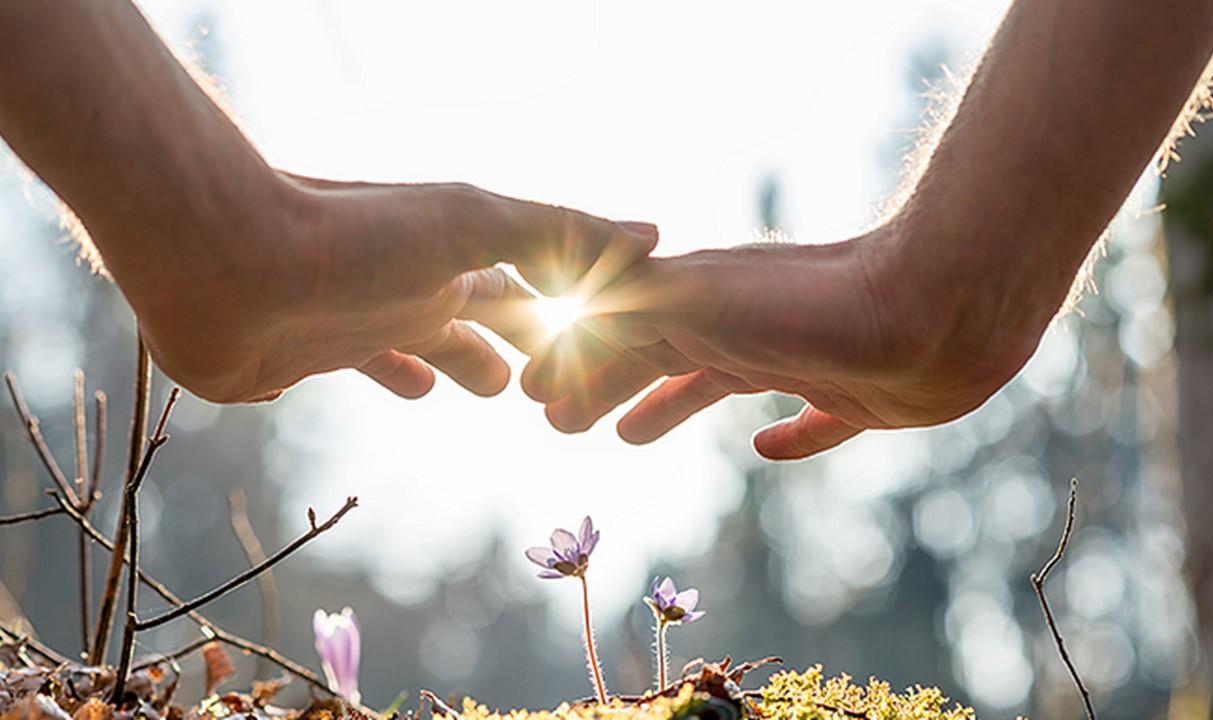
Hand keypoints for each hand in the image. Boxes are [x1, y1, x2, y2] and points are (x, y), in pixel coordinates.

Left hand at [123, 176, 656, 402]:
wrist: (222, 260)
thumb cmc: (352, 238)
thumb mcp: (471, 224)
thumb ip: (558, 232)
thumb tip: (653, 234)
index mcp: (455, 254)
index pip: (531, 281)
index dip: (570, 308)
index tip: (607, 336)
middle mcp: (414, 281)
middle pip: (484, 313)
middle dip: (522, 339)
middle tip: (554, 378)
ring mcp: (363, 317)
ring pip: (428, 342)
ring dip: (461, 360)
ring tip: (492, 388)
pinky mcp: (310, 354)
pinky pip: (364, 367)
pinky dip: (394, 377)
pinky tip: (406, 389)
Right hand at [522, 221, 1045, 459]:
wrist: (938, 304)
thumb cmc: (810, 306)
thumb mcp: (695, 304)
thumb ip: (626, 315)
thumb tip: (562, 336)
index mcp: (701, 304)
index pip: (617, 337)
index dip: (574, 368)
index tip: (535, 399)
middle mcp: (744, 325)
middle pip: (656, 359)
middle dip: (608, 384)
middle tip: (566, 422)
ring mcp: (801, 358)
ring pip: (717, 384)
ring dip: (669, 405)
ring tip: (631, 435)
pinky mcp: (860, 397)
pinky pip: (810, 421)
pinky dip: (786, 437)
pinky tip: (768, 448)